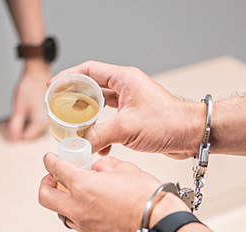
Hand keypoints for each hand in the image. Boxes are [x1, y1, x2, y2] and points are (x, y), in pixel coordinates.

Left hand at [7, 63, 50, 141]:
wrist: (37, 73)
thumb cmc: (29, 88)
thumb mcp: (18, 109)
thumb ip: (15, 127)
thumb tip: (13, 141)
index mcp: (40, 123)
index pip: (26, 138)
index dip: (15, 133)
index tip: (9, 125)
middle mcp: (46, 123)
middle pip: (29, 134)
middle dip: (18, 129)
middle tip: (11, 119)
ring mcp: (46, 118)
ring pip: (31, 128)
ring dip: (21, 124)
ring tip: (17, 114)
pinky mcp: (44, 114)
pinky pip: (34, 122)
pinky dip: (26, 120)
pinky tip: (22, 112)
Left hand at [38, 151, 185, 231]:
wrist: (160, 225)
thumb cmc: (148, 197)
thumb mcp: (126, 169)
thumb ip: (106, 166)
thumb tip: (98, 168)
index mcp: (84, 186)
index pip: (56, 170)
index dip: (50, 161)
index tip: (49, 159)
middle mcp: (79, 208)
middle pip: (45, 197)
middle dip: (45, 184)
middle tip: (52, 178)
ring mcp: (85, 226)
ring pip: (60, 213)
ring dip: (62, 202)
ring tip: (73, 194)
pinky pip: (77, 224)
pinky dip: (77, 214)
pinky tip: (89, 208)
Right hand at [51, 61, 205, 157]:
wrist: (192, 135)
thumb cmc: (168, 123)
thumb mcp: (126, 128)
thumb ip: (98, 135)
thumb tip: (79, 144)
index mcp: (124, 79)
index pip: (89, 70)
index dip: (68, 77)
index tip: (53, 86)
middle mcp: (127, 87)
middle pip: (91, 88)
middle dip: (74, 99)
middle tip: (58, 108)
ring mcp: (130, 103)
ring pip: (99, 106)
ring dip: (87, 119)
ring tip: (73, 128)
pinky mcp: (133, 118)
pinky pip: (109, 122)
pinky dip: (100, 133)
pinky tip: (97, 146)